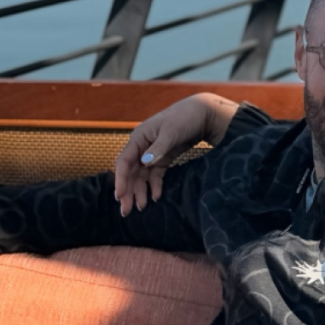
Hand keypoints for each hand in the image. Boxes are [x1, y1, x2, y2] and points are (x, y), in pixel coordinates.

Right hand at [114, 93, 238, 214]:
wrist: (204, 113)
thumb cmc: (185, 117)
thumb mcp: (171, 132)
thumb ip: (158, 148)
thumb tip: (144, 162)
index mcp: (139, 137)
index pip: (124, 162)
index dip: (121, 180)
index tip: (120, 196)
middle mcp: (142, 146)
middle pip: (131, 172)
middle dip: (128, 191)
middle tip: (126, 211)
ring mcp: (153, 152)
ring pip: (142, 175)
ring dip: (140, 191)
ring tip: (141, 208)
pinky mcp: (164, 157)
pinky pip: (155, 174)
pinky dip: (154, 185)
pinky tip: (155, 197)